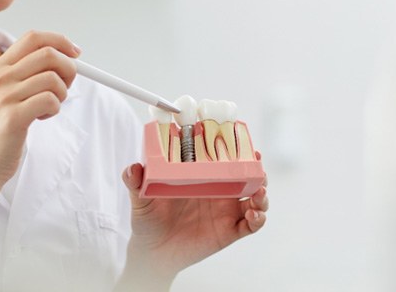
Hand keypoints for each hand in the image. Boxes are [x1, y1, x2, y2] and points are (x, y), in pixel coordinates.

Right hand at [0, 31, 79, 182]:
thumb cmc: (2, 127)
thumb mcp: (10, 92)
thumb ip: (31, 74)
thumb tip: (68, 58)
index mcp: (0, 66)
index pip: (34, 37)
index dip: (60, 41)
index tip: (76, 53)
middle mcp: (0, 76)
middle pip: (49, 54)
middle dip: (68, 70)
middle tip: (64, 88)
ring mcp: (5, 95)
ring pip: (53, 79)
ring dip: (61, 95)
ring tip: (47, 108)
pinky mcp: (13, 116)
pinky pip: (50, 100)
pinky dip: (54, 109)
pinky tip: (41, 118)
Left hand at [119, 153, 268, 285]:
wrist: (152, 252)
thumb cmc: (148, 220)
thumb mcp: (141, 198)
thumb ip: (136, 182)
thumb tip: (132, 168)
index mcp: (203, 177)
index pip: (225, 159)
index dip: (239, 150)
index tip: (245, 143)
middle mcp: (219, 191)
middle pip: (247, 176)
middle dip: (257, 170)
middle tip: (258, 167)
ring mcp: (226, 211)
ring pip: (255, 198)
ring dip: (262, 194)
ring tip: (258, 193)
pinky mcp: (230, 231)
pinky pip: (251, 224)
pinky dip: (258, 218)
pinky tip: (253, 214)